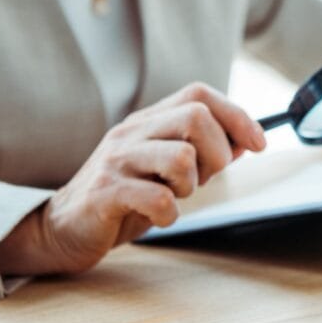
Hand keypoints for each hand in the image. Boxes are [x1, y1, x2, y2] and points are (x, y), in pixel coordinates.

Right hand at [0, 83, 266, 276]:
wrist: (62, 228)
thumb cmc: (122, 198)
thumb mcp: (163, 168)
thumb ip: (200, 151)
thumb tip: (246, 141)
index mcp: (147, 121)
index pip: (199, 94)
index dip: (237, 116)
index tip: (259, 144)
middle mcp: (131, 132)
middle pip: (196, 117)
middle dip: (218, 153)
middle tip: (204, 180)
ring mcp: (116, 161)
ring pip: (182, 157)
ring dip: (191, 185)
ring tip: (174, 197)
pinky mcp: (105, 193)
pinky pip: (159, 198)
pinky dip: (169, 213)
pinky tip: (158, 217)